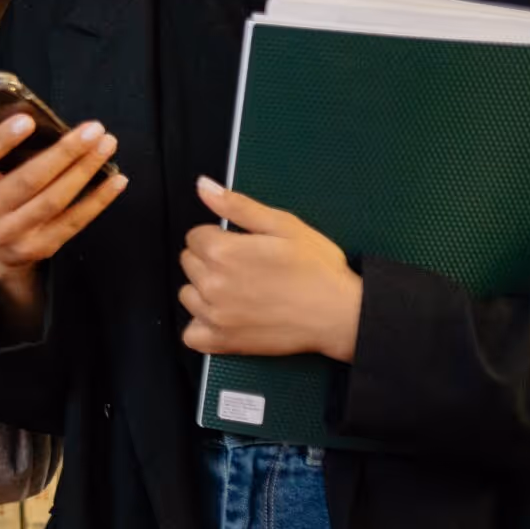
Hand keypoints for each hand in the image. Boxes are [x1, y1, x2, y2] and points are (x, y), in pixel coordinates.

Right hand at [0, 116, 127, 282]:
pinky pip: (73, 221)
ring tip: (107, 146)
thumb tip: (53, 126)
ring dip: (86, 170)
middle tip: (94, 130)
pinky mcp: (38, 248)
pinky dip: (98, 199)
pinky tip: (116, 179)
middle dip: (65, 152)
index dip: (1, 140)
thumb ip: (6, 150)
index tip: (28, 119)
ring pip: (55, 200)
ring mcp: (11, 233)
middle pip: (29, 180)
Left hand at [180, 178, 361, 361]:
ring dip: (205, 291)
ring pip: (188, 294)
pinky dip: (203, 326)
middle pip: (190, 263)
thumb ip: (237, 206)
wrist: (340, 315)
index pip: (195, 236)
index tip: (242, 246)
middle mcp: (212, 284)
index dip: (219, 237)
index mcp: (222, 252)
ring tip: (241, 291)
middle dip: (212, 261)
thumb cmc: (318, 270)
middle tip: (248, 267)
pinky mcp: (222, 341)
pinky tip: (227, 317)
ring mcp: (214, 316)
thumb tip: (204, 187)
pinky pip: (191, 334)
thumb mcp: (283, 225)